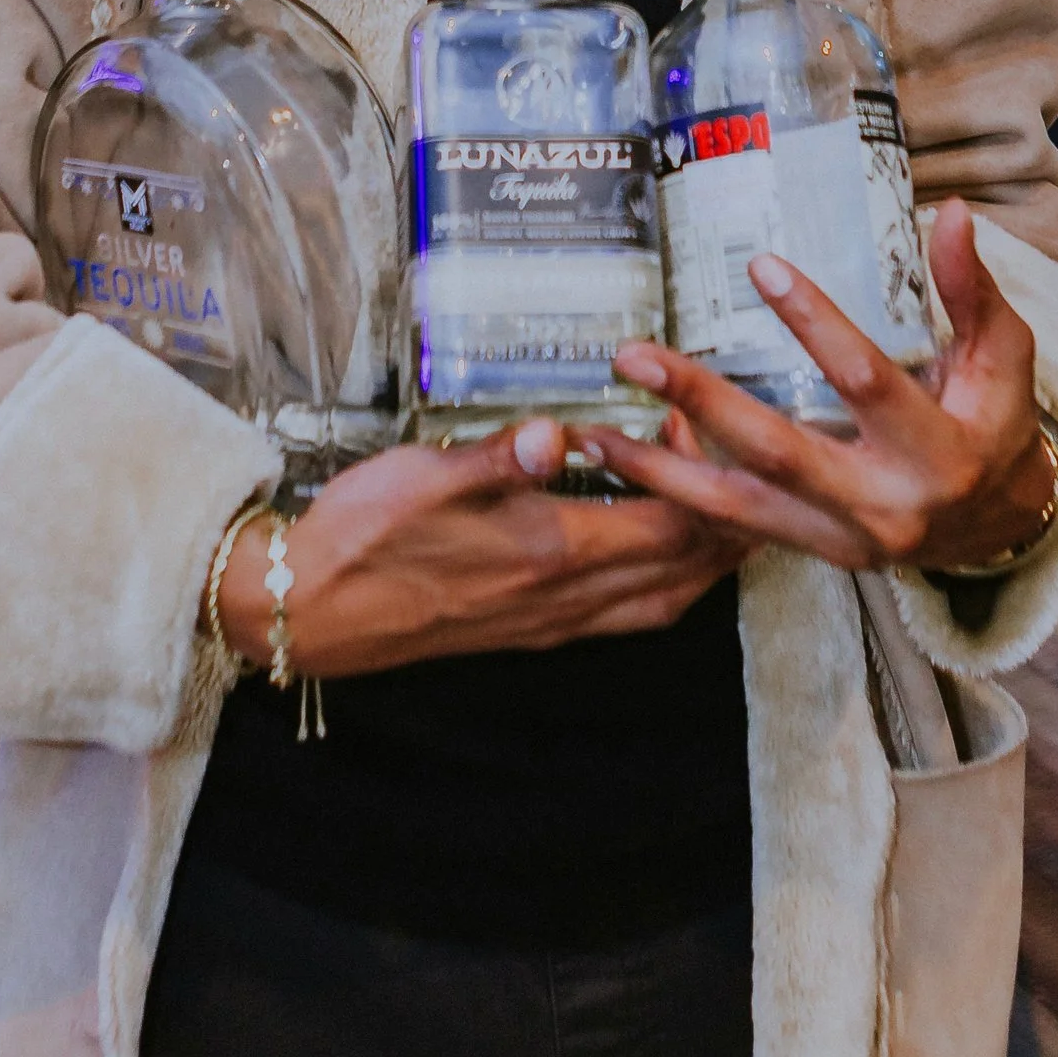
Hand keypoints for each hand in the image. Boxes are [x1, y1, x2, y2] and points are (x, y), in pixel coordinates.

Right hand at [215, 423, 744, 679]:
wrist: (308, 611)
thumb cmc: (361, 539)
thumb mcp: (424, 478)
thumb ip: (497, 456)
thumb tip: (555, 434)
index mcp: (549, 554)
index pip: (669, 526)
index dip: (707, 481)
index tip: (707, 426)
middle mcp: (563, 599)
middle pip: (684, 572)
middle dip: (731, 525)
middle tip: (749, 471)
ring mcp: (549, 622)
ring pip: (661, 602)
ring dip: (703, 560)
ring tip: (723, 509)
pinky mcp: (528, 630)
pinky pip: (624, 616)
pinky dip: (659, 583)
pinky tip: (648, 552)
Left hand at [575, 197, 1057, 579]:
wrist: (997, 527)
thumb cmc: (995, 423)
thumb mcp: (1002, 358)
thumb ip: (972, 292)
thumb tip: (953, 215)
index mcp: (935, 452)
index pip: (866, 383)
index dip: (816, 325)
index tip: (761, 267)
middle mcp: (882, 507)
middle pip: (780, 453)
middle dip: (703, 406)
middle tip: (637, 357)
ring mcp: (840, 538)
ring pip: (737, 509)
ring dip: (660, 471)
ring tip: (593, 433)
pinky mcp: (810, 551)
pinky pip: (731, 529)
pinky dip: (676, 496)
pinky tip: (621, 463)